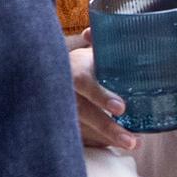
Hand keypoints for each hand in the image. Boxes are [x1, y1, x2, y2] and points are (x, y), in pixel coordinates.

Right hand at [65, 32, 136, 152]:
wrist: (43, 77)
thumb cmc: (76, 66)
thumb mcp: (85, 53)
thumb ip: (95, 43)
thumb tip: (91, 31)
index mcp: (72, 71)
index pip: (83, 84)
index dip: (100, 96)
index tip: (121, 109)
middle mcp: (64, 92)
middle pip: (83, 113)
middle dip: (107, 127)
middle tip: (132, 140)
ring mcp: (60, 110)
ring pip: (82, 128)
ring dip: (107, 137)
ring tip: (132, 144)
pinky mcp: (61, 124)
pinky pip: (79, 136)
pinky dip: (99, 141)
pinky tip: (118, 145)